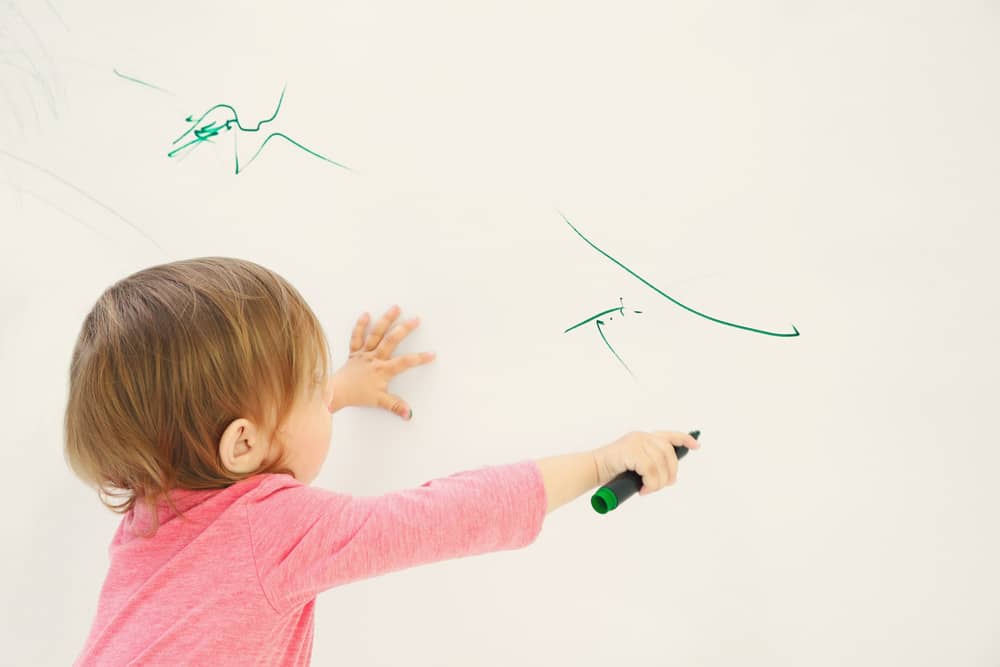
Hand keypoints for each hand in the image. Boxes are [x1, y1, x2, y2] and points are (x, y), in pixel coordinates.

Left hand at [331, 304, 435, 418]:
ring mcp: (364, 353)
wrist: (335, 392)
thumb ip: (395, 406)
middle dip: (404, 329)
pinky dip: (360, 325)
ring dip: (386, 320)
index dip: (419, 358)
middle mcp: (374, 358)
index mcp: (382, 370)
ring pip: (376, 334)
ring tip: (395, 308)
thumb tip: (409, 414)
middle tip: (415, 319)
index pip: (404, 363)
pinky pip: (356, 336)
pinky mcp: (354, 351)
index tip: (432, 354)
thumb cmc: (356, 396)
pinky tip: (366, 314)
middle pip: (391, 341)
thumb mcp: (379, 402)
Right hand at [593, 431, 700, 493]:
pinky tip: (643, 488)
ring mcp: (636, 442)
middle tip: (663, 485)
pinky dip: (650, 482)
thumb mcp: (636, 467)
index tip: (696, 446)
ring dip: (658, 482)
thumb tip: (670, 479)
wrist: (592, 469)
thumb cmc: (612, 470)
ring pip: (660, 463)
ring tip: (648, 490)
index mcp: (644, 438)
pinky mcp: (631, 450)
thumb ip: (651, 467)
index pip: (669, 435)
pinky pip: (650, 469)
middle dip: (670, 472)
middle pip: (669, 453)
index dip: (685, 439)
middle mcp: (642, 437)